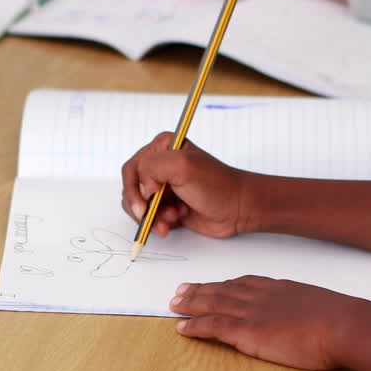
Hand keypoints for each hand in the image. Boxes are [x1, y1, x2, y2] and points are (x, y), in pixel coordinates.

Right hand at [121, 133, 253, 238]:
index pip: (132, 168)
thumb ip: (152, 168)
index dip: (134, 189)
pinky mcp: (167, 205)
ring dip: (152, 216)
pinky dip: (158, 223)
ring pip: (139, 205)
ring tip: (173, 218)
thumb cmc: (217, 185)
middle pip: (132, 188)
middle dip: (143, 206)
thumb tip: (142, 190)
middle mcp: (160, 165)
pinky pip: (149, 217)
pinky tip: (176, 221)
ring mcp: (163, 186)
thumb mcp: (183, 166)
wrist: (238, 209)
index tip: (144, 205)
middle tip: (154, 216)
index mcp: (162, 147)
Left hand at [169, 276, 370, 370]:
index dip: (223, 284)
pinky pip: (214, 326)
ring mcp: (253, 312)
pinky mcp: (249, 331)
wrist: (344, 325)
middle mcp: (262, 295)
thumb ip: (306, 308)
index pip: (243, 283)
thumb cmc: (341, 320)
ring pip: (213, 303)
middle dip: (199, 290)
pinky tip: (182, 327)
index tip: (212, 284)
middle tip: (181, 290)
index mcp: (279, 288)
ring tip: (174, 304)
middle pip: (222, 289)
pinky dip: (195, 326)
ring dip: (191, 303)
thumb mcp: (321, 306)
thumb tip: (310, 316)